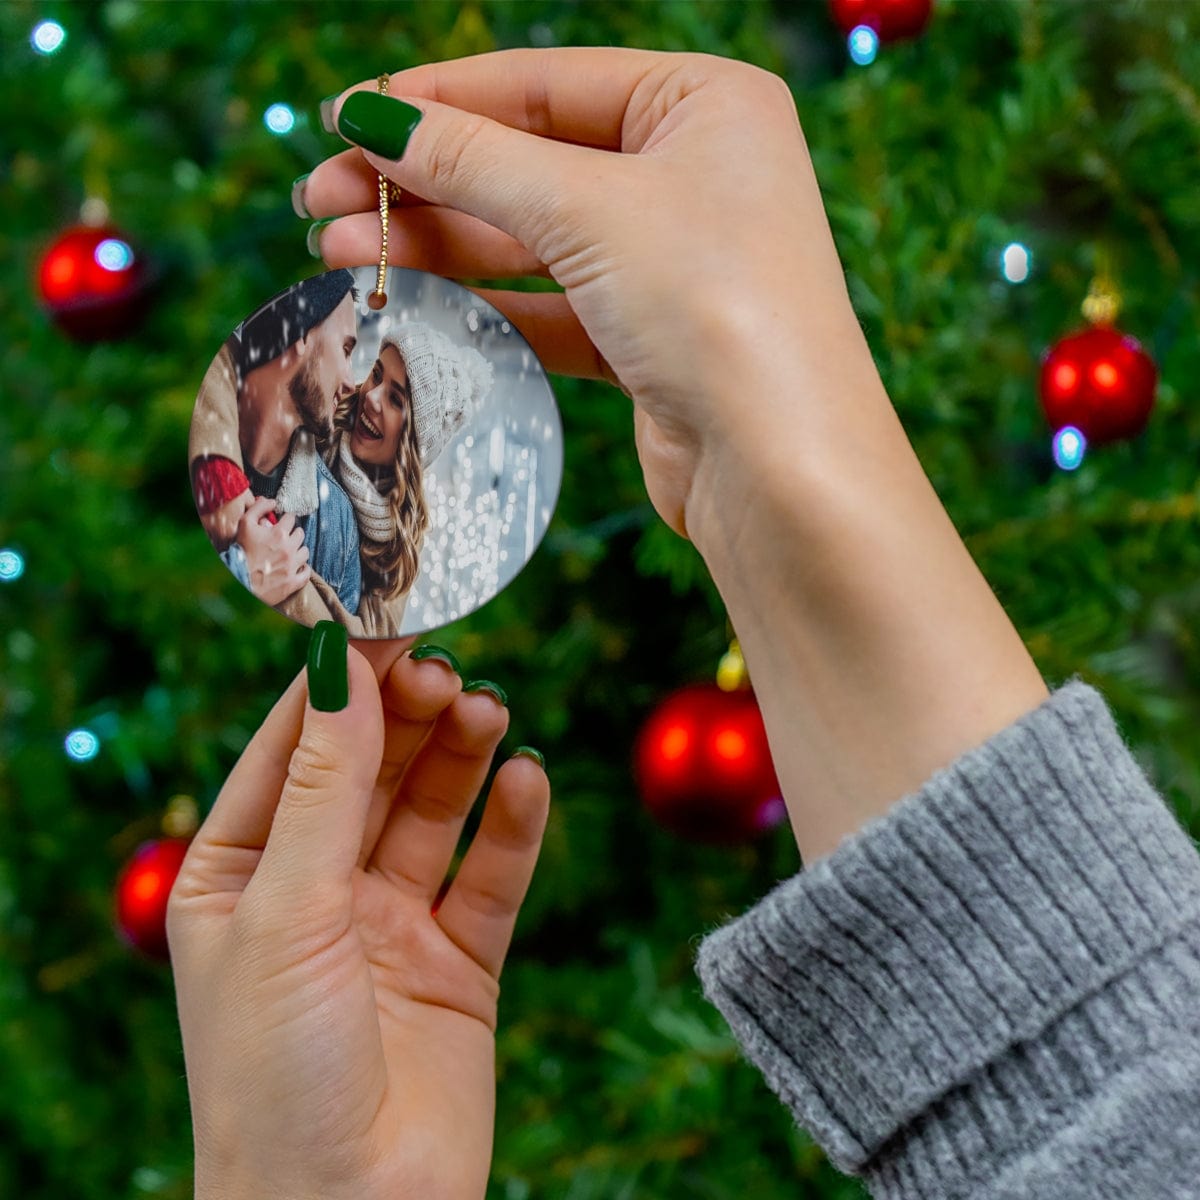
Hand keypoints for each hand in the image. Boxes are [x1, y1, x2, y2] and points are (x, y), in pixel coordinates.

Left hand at [167, 637, 549, 1199]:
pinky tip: (528, 780)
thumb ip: (324, 787)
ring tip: (489, 712)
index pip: (292, 750)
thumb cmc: (275, 1074)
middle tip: (448, 672)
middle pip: (371, 771)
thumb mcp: (286, 910)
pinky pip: (490, 876)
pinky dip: (512, 826)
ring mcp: (389, 925)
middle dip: (407, 718)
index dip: (338, 687)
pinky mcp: (458, 962)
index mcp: (240, 875)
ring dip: (461, 757)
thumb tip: (342, 669)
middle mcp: (315, 891)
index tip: (385, 624)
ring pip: (433, 812)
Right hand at [237, 498, 310, 604]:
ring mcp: (292, 566)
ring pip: (305, 552)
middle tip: (285, 537)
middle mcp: (289, 548)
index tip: (282, 523)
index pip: (291, 518)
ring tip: (290, 552)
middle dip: (293, 533)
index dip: (285, 519)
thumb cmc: (240, 551)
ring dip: (298, 550)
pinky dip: (303, 569)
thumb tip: (271, 501)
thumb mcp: (245, 524)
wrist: (237, 578)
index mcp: (280, 533)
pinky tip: (297, 567)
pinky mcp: (293, 581)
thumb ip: (258, 508)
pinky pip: (306, 573)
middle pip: (300, 534)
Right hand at [302, 49, 872, 542]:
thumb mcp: (587, 209)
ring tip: (338, 252)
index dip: (437, 100)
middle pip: (529, 162)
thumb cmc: (715, 306)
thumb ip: (475, 160)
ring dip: (438, 245)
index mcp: (704, 104)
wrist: (780, 467)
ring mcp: (672, 261)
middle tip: (320, 199)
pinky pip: (551, 307)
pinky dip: (484, 305)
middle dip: (423, 181)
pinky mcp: (651, 339)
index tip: (345, 118)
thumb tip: (373, 117)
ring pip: (532, 239)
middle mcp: (693, 174)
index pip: (544, 83)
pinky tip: (411, 302)